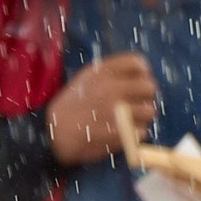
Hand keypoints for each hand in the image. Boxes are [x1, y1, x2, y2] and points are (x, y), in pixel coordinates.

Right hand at [46, 52, 158, 166]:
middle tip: (137, 106)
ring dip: (143, 118)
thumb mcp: (82, 81)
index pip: (137, 63)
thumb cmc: (67, 109)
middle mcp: (110, 88)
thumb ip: (106, 74)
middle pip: (149, 86)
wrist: (50, 137)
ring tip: (132, 122)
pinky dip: (136, 135)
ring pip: (149, 111)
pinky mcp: (118, 133)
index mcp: (101, 73)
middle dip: (146, 97)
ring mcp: (115, 111)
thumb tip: (136, 74)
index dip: (142, 74)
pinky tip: (125, 136)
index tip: (137, 83)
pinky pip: (142, 131)